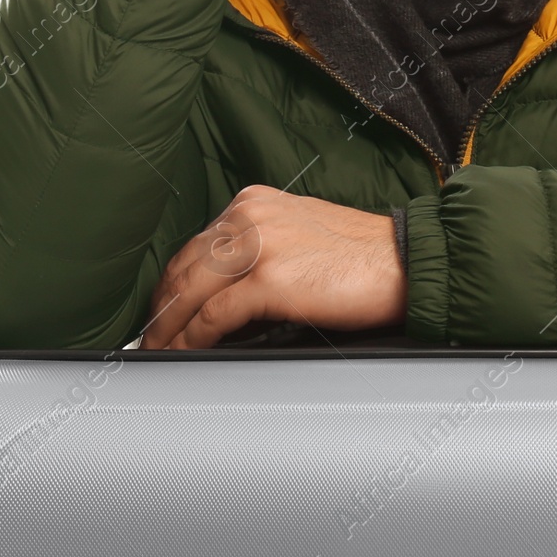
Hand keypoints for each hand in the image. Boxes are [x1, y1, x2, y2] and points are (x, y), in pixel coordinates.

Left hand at [140, 184, 407, 348]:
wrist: (406, 262)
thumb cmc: (364, 256)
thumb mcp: (300, 233)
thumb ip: (260, 248)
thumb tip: (223, 290)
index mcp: (254, 203)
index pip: (195, 246)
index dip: (172, 283)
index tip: (163, 309)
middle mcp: (249, 216)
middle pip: (183, 267)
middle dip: (161, 308)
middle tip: (151, 338)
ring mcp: (257, 245)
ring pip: (188, 292)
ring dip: (168, 329)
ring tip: (161, 352)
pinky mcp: (268, 280)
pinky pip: (212, 317)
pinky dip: (193, 339)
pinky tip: (188, 353)